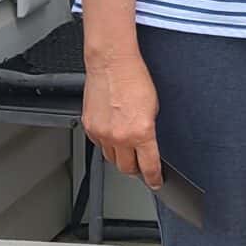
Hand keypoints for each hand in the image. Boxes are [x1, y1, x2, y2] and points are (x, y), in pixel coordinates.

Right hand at [82, 52, 161, 188]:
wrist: (112, 64)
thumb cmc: (134, 79)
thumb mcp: (154, 108)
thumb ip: (149, 131)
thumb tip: (148, 145)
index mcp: (141, 133)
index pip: (149, 166)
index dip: (154, 178)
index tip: (156, 182)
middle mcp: (119, 137)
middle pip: (126, 168)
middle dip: (135, 169)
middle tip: (140, 164)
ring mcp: (102, 133)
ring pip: (110, 158)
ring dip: (119, 157)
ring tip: (125, 146)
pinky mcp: (89, 127)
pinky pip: (98, 145)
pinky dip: (106, 143)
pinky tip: (112, 132)